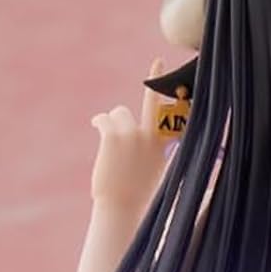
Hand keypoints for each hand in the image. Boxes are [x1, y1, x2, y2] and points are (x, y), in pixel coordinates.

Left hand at [90, 56, 170, 210]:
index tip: (167, 65)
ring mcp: (131, 134)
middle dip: (154, 83)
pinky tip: (97, 128)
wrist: (121, 207)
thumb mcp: (155, 172)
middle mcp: (150, 136)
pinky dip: (99, 122)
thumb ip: (155, 153)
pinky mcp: (112, 136)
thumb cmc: (137, 195)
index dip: (173, 91)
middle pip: (149, 103)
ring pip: (119, 112)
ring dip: (113, 122)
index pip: (173, 114)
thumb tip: (147, 145)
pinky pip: (103, 119)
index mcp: (163, 145)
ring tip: (110, 142)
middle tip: (158, 63)